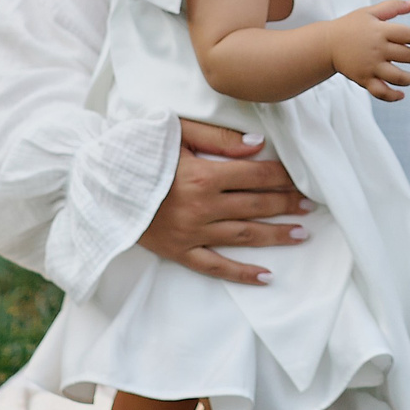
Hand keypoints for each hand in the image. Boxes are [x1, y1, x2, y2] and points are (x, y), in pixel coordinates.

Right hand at [135, 119, 313, 285]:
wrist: (98, 184)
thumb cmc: (137, 152)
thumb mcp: (175, 132)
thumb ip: (218, 138)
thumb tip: (258, 145)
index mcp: (203, 175)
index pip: (256, 176)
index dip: (284, 177)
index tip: (304, 178)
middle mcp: (201, 207)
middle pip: (256, 206)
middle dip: (286, 204)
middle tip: (311, 205)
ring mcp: (191, 233)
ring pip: (244, 236)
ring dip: (276, 235)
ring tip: (302, 234)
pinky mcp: (179, 252)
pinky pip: (216, 267)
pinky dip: (242, 273)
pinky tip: (266, 276)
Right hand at [328, 0, 409, 101]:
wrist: (326, 44)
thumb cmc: (350, 26)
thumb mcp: (370, 12)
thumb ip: (392, 7)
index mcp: (379, 30)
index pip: (408, 34)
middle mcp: (376, 49)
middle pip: (406, 55)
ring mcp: (370, 66)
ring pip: (397, 76)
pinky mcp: (363, 79)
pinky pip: (381, 91)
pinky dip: (393, 96)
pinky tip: (401, 94)